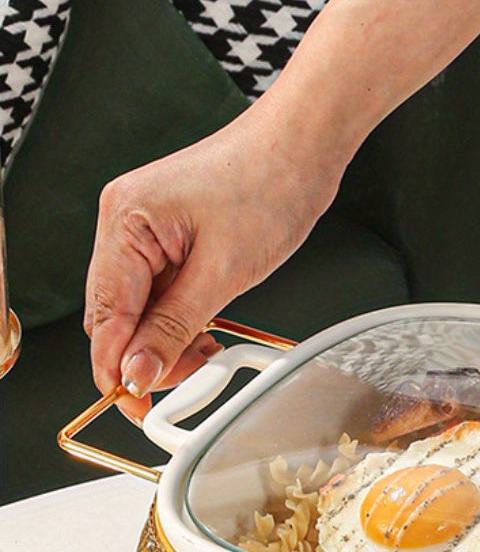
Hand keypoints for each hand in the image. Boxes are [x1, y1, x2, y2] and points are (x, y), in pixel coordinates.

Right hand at [85, 103, 338, 418]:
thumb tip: (139, 369)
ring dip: (167, 339)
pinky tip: (205, 332)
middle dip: (146, 355)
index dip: (117, 367)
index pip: (105, 315)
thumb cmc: (269, 185)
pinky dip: (180, 318)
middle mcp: (126, 221)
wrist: (303, 147)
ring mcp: (148, 228)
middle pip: (116, 315)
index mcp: (125, 221)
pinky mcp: (172, 235)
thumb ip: (175, 326)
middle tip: (184, 381)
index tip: (134, 404)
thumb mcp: (224, 272)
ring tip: (205, 354)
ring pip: (141, 308)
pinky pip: (163, 291)